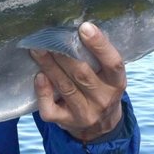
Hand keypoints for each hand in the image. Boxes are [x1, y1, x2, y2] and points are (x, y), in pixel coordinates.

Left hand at [30, 22, 125, 141]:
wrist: (99, 126)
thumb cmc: (99, 89)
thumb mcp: (107, 75)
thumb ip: (96, 58)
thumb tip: (74, 29)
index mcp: (116, 83)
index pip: (113, 63)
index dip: (100, 45)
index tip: (84, 27)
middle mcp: (103, 99)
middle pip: (82, 74)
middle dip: (64, 54)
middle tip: (49, 37)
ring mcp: (85, 113)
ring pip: (65, 87)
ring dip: (49, 66)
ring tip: (37, 50)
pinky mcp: (67, 122)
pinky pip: (51, 109)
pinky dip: (43, 92)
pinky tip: (38, 77)